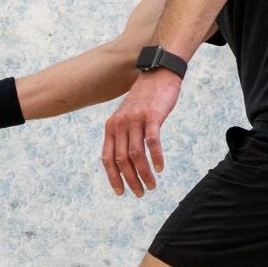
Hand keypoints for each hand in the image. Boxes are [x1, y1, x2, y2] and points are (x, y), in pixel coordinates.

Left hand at [102, 70, 181, 196]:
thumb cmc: (145, 99)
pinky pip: (152, 141)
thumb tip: (124, 160)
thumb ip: (124, 135)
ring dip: (144, 174)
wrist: (158, 73)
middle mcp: (120, 124)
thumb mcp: (127, 116)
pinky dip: (156, 157)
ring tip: (151, 186)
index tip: (120, 192)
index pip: (107, 158)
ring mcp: (135, 119)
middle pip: (121, 160)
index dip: (113, 177)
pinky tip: (160, 168)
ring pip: (136, 154)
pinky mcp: (152, 116)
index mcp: (111, 126)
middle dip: (130, 180)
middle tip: (140, 193)